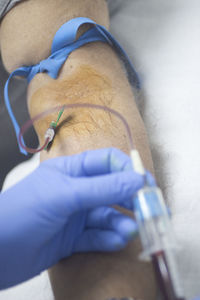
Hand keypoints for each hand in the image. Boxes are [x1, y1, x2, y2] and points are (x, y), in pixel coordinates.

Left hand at [0, 148, 152, 288]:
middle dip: (131, 199)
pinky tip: (116, 241)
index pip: (106, 162)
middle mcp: (75, 190)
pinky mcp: (73, 238)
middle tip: (149, 211)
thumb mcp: (65, 195)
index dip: (127, 170)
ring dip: (122, 222)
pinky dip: (109, 238)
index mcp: (71, 170)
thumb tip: (137, 179)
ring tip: (130, 231)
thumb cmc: (23, 213)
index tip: (145, 183)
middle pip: (112, 190)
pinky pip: (98, 236)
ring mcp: (75, 215)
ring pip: (107, 215)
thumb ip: (102, 189)